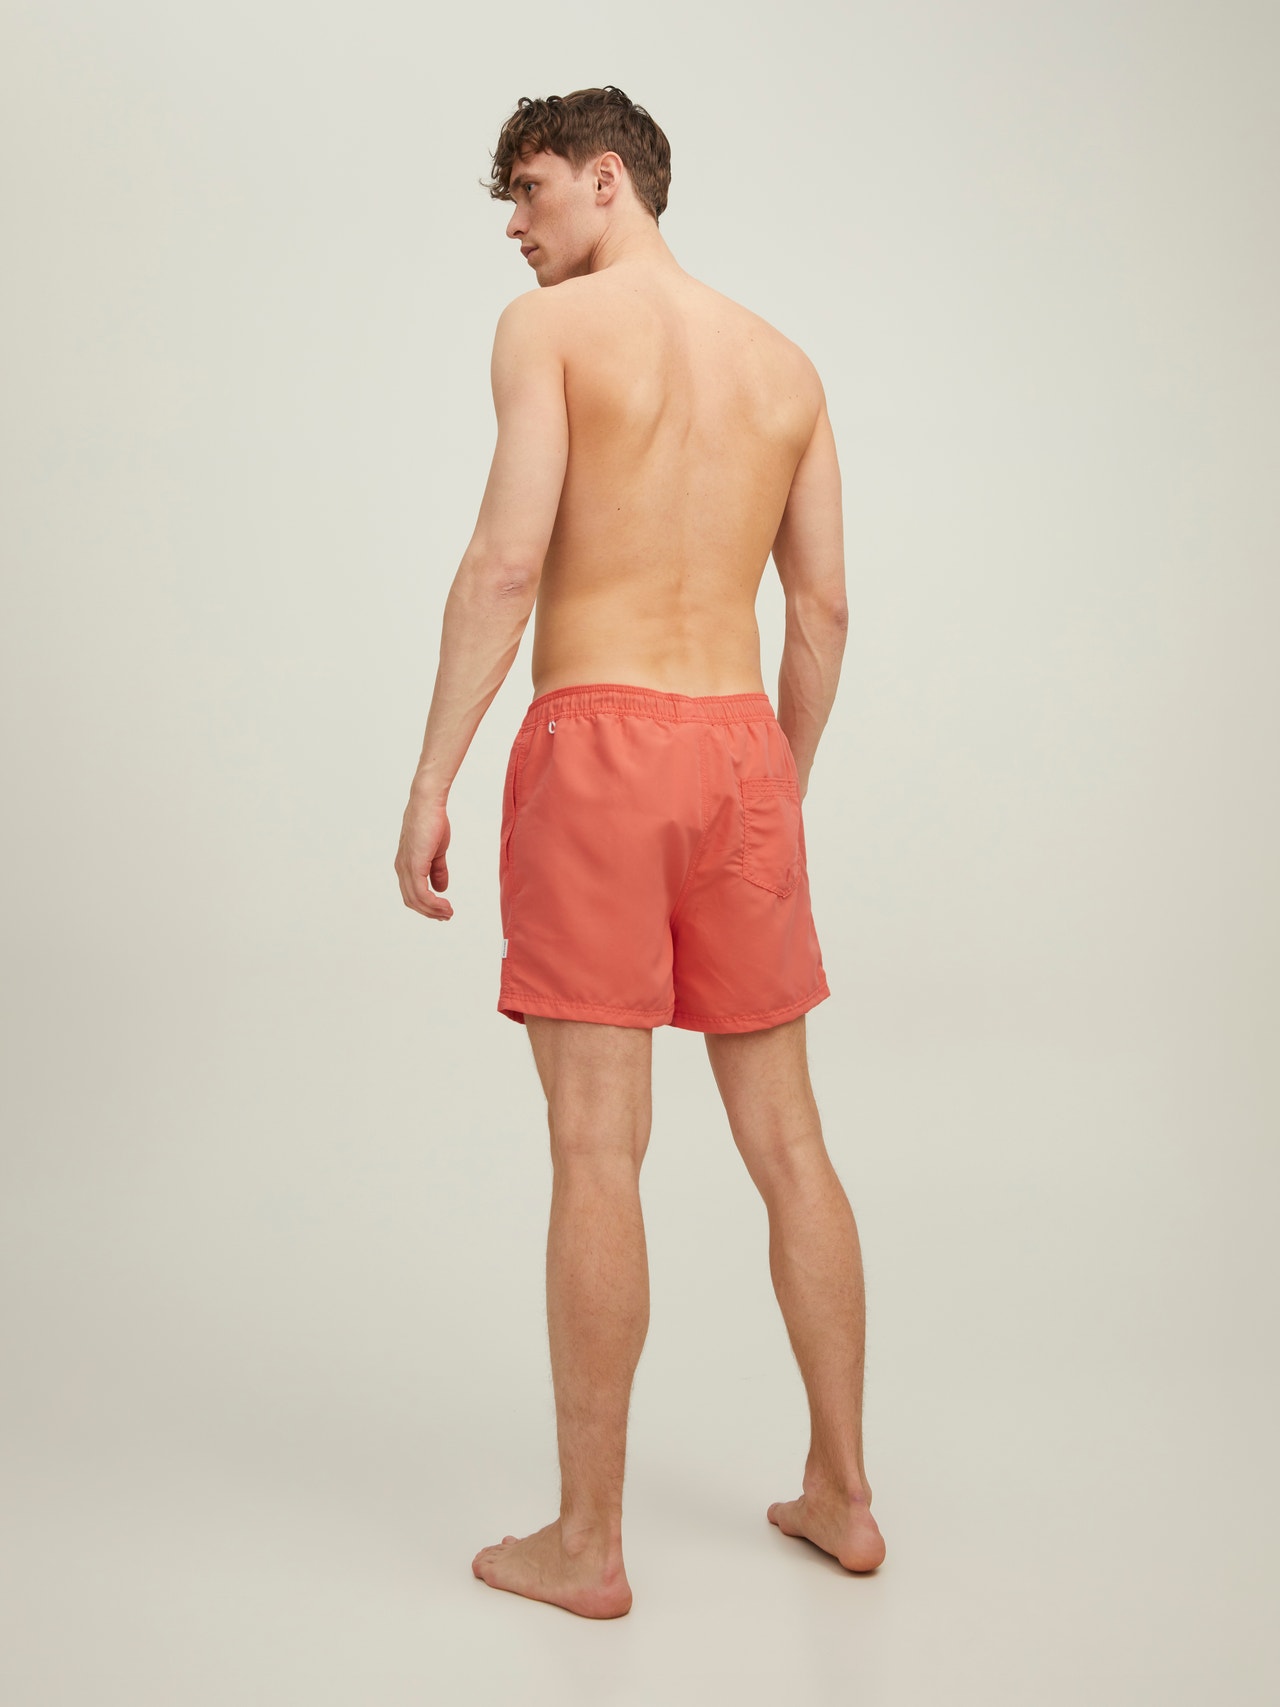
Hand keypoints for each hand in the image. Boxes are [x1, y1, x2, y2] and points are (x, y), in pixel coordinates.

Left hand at [395, 789, 452, 919]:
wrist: (428, 804)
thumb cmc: (432, 821)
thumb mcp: (436, 851)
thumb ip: (437, 870)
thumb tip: (442, 888)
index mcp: (405, 865)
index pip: (411, 893)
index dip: (426, 905)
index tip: (442, 911)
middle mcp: (402, 868)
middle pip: (412, 901)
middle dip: (429, 912)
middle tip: (446, 916)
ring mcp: (406, 868)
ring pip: (416, 900)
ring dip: (433, 910)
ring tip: (448, 913)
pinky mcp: (414, 865)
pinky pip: (421, 893)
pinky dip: (433, 903)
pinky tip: (445, 905)